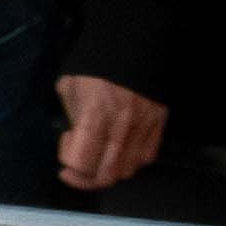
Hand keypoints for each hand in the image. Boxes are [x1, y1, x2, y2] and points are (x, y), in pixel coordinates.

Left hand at [55, 74, 167, 194]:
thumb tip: (74, 135)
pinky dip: (130, 162)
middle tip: (74, 168)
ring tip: (97, 156)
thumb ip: (70, 115)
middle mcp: (122, 128)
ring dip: (108, 171)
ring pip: (127, 170)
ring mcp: (143, 129)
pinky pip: (146, 157)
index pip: (83, 162)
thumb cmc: (94, 66)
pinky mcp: (159, 126)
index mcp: (95, 116)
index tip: (66, 145)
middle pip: (106, 175)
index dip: (69, 163)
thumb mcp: (70, 86)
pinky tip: (118, 151)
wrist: (134, 47)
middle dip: (85, 178)